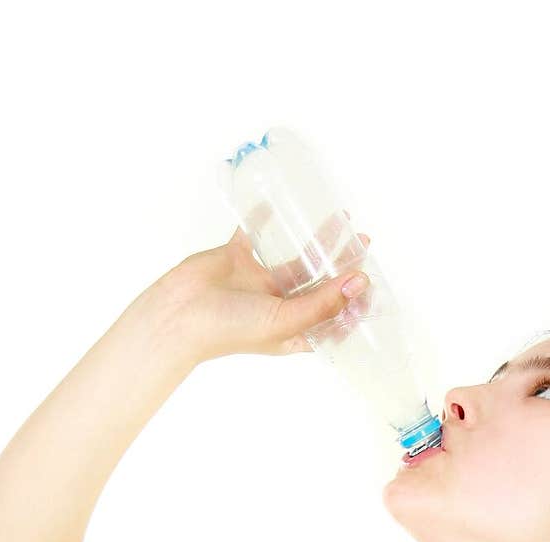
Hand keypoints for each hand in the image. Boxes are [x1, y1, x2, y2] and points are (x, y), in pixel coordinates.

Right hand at [163, 208, 370, 360]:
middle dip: (342, 265)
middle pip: (319, 283)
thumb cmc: (229, 329)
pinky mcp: (238, 258)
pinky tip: (284, 204)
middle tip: (363, 242)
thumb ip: (322, 303)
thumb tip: (359, 282)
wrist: (179, 316)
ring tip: (342, 220)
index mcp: (292, 330)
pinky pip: (258, 234)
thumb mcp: (284, 321)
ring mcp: (258, 281)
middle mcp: (279, 306)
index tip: (370, 282)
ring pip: (296, 257)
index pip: (332, 317)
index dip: (353, 303)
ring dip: (318, 240)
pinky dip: (269, 219)